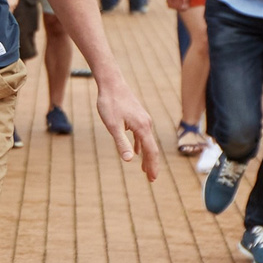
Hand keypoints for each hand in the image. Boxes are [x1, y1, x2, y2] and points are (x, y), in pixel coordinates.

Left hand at [92, 68, 162, 183]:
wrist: (112, 83)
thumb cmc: (110, 103)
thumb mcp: (113, 126)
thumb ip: (121, 143)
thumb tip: (129, 160)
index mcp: (142, 127)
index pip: (151, 151)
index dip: (153, 166)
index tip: (153, 179)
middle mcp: (146, 124)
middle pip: (151, 148)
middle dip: (151, 164)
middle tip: (151, 179)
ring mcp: (143, 120)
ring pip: (147, 142)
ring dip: (146, 156)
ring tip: (145, 170)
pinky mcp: (137, 117)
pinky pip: (142, 136)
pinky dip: (141, 146)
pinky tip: (137, 152)